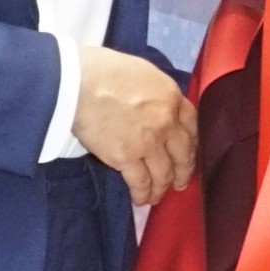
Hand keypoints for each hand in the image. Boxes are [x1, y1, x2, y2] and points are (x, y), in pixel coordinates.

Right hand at [75, 46, 197, 203]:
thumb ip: (154, 92)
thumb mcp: (142, 72)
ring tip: (156, 195)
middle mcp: (167, 121)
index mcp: (171, 96)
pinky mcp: (127, 158)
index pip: (192, 125)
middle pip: (183, 154)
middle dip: (183, 172)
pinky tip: (140, 199)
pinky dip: (142, 194)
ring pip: (163, 173)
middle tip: (180, 182)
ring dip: (161, 188)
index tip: (187, 153)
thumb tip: (153, 105)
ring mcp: (149, 142)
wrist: (77, 83)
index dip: (191, 143)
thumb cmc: (102, 70)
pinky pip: (140, 182)